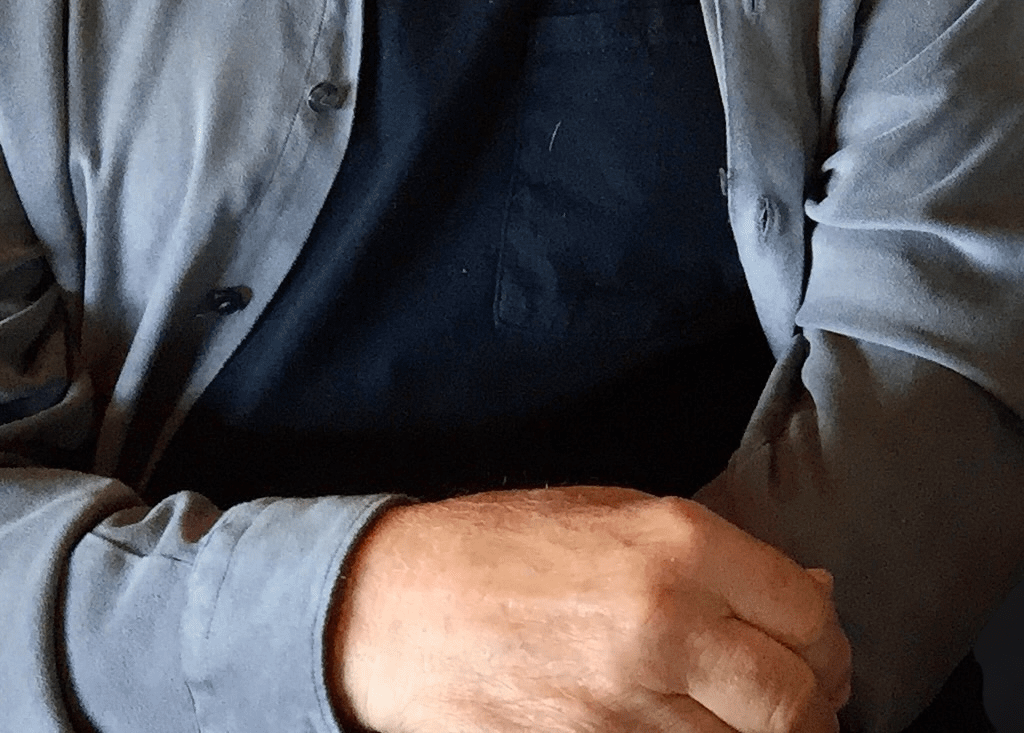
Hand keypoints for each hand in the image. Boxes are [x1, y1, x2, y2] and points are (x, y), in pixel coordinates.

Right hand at [329, 486, 850, 732]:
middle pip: (796, 700)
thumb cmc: (505, 550)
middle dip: (813, 709)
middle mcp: (665, 625)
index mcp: (677, 545)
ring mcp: (630, 708)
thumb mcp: (612, 515)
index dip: (825, 641)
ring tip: (750, 727)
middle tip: (801, 708)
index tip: (817, 654)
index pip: (809, 612)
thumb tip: (816, 594)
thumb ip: (717, 557)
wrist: (400, 607)